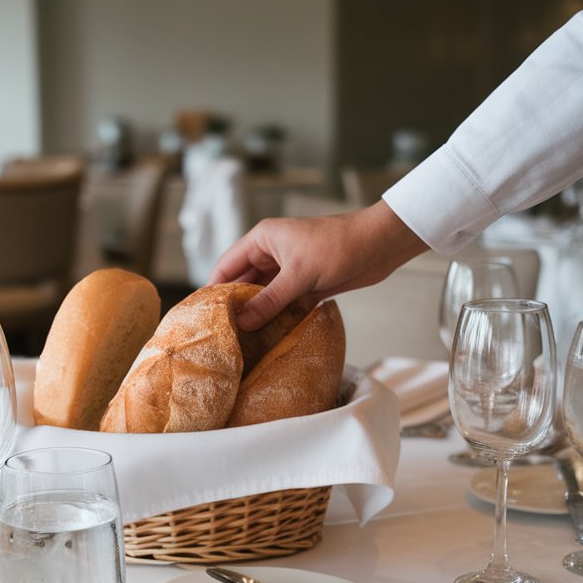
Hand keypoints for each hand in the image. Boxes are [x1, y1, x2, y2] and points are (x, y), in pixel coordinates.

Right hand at [208, 201, 427, 328]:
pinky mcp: (309, 285)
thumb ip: (270, 300)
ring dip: (259, 316)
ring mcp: (291, 271)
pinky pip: (286, 305)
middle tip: (222, 336)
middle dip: (236, 307)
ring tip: (243, 343)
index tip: (202, 315)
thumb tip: (243, 322)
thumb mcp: (299, 275)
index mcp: (263, 240)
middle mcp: (273, 254)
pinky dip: (280, 319)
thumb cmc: (338, 246)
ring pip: (266, 297)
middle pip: (245, 284)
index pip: (227, 266)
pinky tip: (271, 338)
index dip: (214, 290)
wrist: (380, 245)